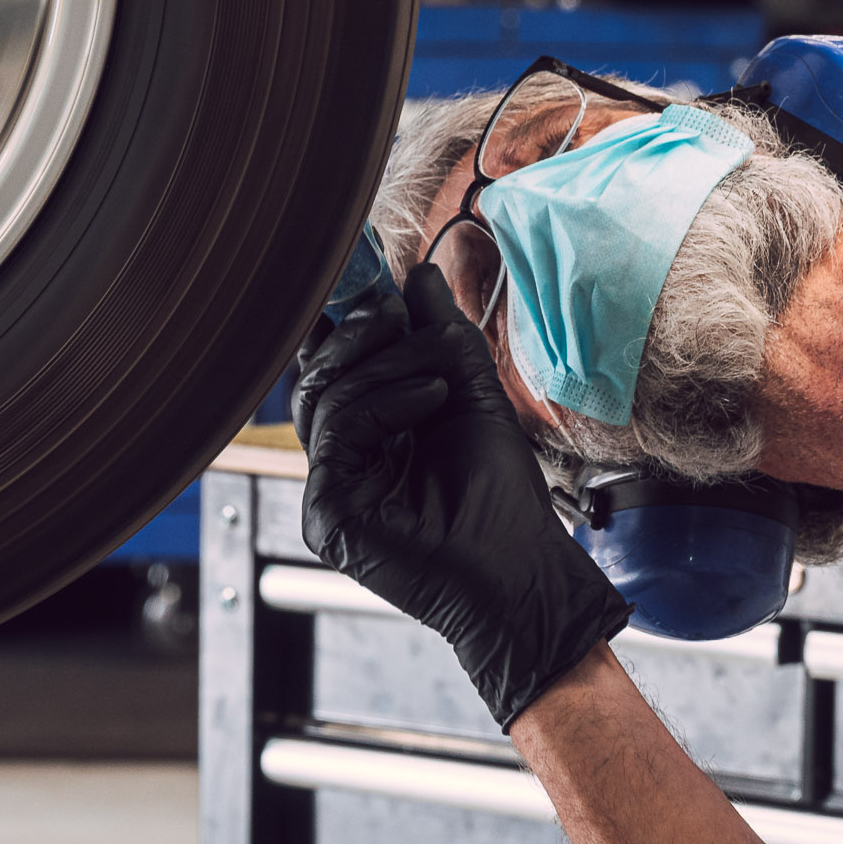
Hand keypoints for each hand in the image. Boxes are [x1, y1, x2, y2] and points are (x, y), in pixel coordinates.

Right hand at [293, 265, 630, 728]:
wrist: (522, 568)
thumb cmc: (502, 498)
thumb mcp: (473, 394)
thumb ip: (441, 336)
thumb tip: (418, 275)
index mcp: (371, 434)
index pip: (336, 368)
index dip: (346, 323)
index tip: (372, 284)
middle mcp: (343, 460)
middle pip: (319, 375)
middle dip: (360, 334)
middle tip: (396, 311)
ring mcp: (332, 487)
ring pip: (326, 396)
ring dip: (384, 364)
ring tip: (436, 367)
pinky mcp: (328, 511)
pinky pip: (340, 432)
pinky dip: (385, 401)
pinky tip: (429, 396)